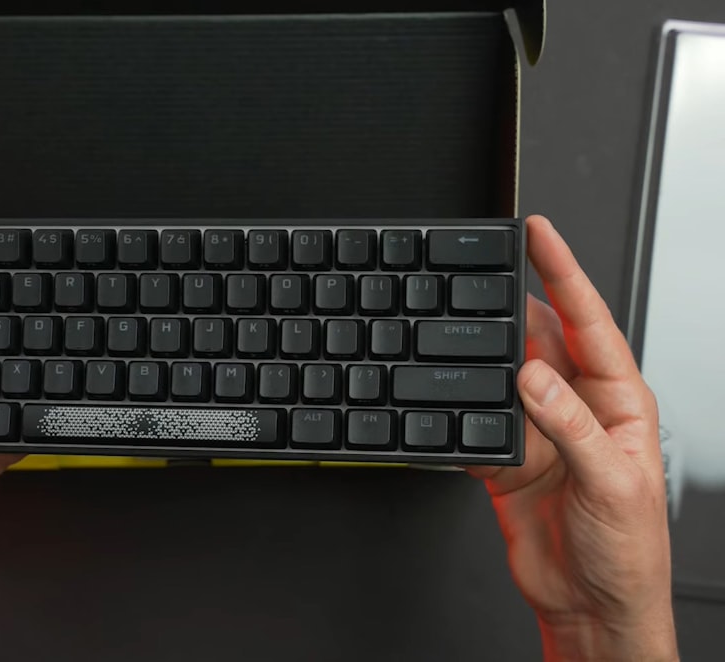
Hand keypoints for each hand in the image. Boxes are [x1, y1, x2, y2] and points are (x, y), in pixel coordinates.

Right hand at [469, 215, 677, 660]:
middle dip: (514, 302)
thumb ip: (571, 424)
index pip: (589, 323)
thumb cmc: (628, 551)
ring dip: (482, 356)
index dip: (564, 275)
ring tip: (458, 328)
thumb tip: (534, 375)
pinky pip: (475, 423)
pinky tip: (446, 400)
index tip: (540, 236)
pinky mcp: (506, 461)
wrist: (593, 607)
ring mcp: (538, 433)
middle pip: (540, 338)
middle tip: (483, 272)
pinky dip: (457, 413)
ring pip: (502, 375)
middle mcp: (576, 409)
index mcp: (617, 402)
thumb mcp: (612, 482)